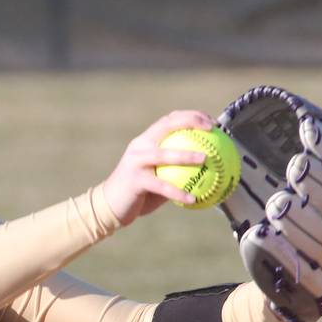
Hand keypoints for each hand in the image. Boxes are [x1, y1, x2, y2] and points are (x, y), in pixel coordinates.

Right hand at [103, 110, 214, 225]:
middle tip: (211, 129)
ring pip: (164, 154)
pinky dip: (178, 193)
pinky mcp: (135, 180)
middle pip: (167, 125)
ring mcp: (136, 161)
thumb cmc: (139, 193)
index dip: (191, 115)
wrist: (109, 205)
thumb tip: (208, 171)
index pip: (169, 120)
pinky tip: (192, 199)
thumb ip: (176, 170)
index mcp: (146, 141)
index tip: (211, 122)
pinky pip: (161, 186)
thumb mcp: (158, 177)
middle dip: (191, 121)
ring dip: (186, 154)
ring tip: (205, 158)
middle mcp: (140, 146)